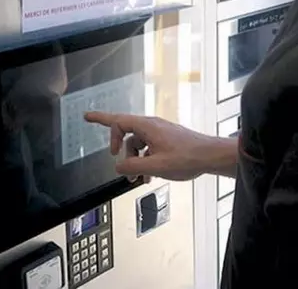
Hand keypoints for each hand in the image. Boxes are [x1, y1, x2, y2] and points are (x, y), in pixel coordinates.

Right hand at [84, 112, 214, 181]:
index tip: (87, 118)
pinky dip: (145, 161)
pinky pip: (148, 148)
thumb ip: (132, 166)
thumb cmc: (187, 157)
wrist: (209, 156)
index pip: (118, 120)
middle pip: (126, 135)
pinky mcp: (166, 140)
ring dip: (135, 161)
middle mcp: (152, 126)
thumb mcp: (155, 166)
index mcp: (147, 127)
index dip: (100, 119)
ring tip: (138, 178)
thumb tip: (118, 167)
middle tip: (122, 168)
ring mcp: (160, 133)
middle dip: (122, 153)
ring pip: (138, 144)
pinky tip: (149, 176)